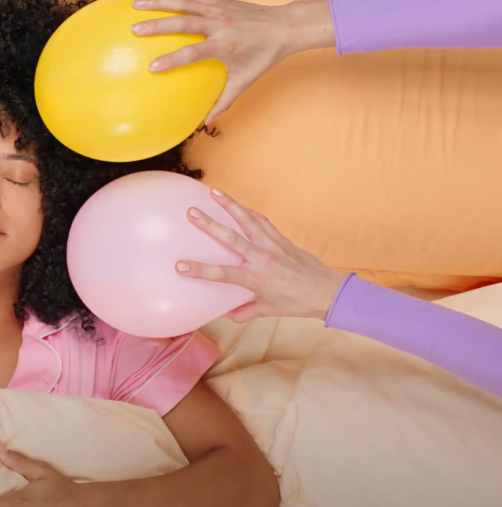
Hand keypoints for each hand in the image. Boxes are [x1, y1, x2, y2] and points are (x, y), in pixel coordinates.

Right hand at [132, 0, 334, 123]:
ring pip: (185, 3)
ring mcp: (218, 9)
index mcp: (224, 45)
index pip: (193, 52)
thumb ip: (224, 100)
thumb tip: (206, 121)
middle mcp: (219, 24)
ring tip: (137, 3)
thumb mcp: (244, 81)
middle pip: (183, 22)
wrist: (284, 26)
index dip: (172, 60)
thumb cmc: (264, 56)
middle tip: (135, 29)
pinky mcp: (218, 0)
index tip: (152, 67)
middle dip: (158, 25)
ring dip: (159, 2)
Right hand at [176, 188, 345, 321]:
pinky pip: (262, 221)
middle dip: (209, 224)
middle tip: (191, 212)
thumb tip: (225, 314)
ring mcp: (272, 245)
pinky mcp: (281, 239)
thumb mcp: (267, 310)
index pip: (221, 274)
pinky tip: (238, 204)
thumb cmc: (296, 303)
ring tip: (213, 191)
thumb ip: (244, 312)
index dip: (200, 270)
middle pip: (231, 238)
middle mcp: (261, 259)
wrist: (326, 291)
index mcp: (254, 279)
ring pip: (247, 221)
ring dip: (230, 205)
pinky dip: (249, 212)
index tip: (180, 266)